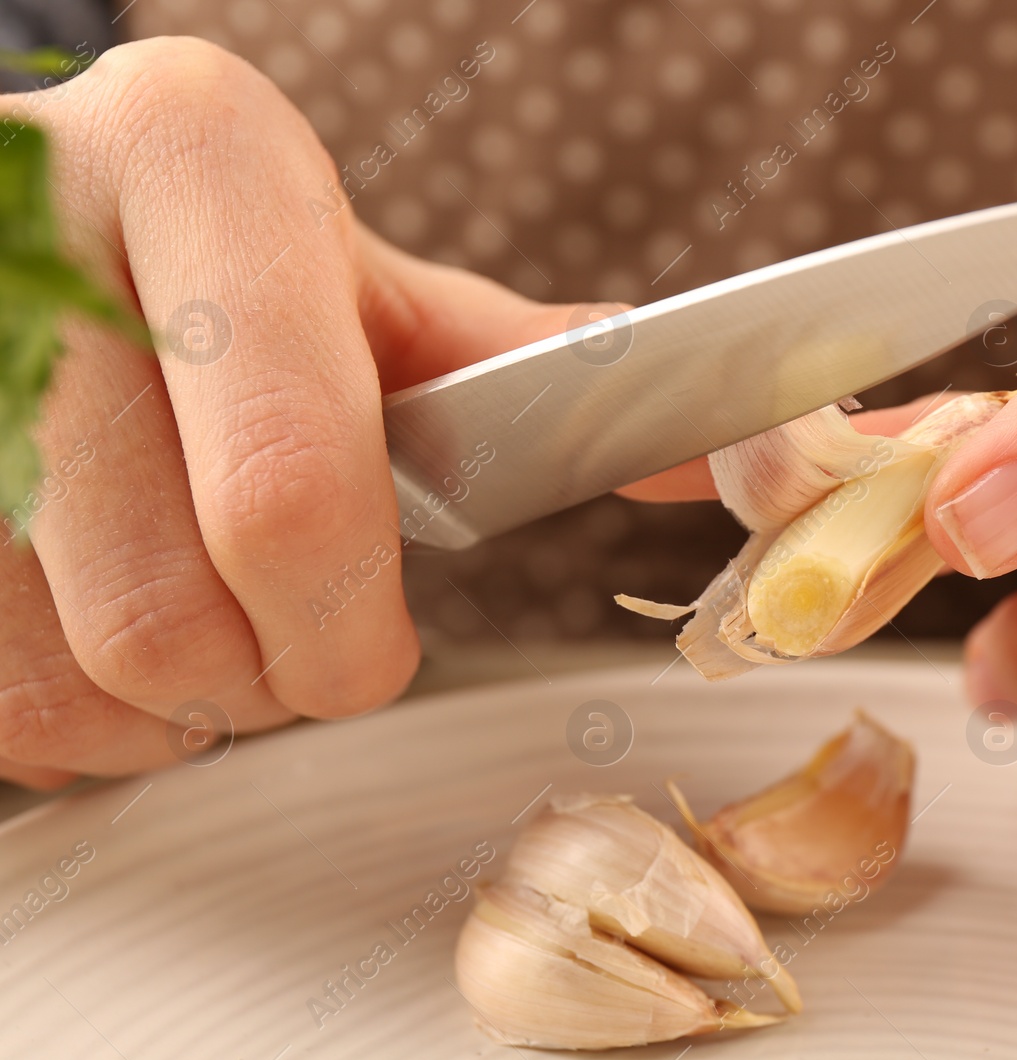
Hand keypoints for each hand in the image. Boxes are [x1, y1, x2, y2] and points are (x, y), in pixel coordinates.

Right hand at [1, 38, 605, 787]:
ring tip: (192, 608)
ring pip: (64, 676)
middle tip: (286, 635)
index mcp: (192, 164)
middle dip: (260, 679)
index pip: (287, 487)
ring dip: (158, 701)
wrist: (34, 224)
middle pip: (169, 620)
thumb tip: (716, 447)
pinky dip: (61, 707)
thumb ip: (525, 370)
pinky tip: (94, 616)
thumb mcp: (362, 283)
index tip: (366, 651)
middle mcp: (26, 238)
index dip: (341, 623)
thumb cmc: (223, 265)